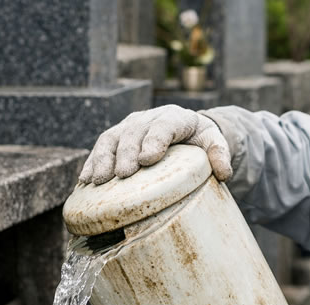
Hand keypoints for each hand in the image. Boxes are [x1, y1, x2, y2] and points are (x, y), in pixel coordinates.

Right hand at [79, 104, 231, 184]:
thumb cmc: (200, 139)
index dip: (154, 140)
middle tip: (123, 175)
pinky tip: (85, 181)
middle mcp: (148, 118)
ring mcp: (129, 126)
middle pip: (133, 133)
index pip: (164, 125)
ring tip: (98, 181)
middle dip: (125, 153)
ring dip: (102, 159)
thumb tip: (224, 173)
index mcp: (175, 118)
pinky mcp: (116, 137)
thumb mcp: (215, 142)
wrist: (184, 130)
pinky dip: (92, 163)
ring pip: (111, 139)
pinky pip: (101, 147)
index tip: (146, 159)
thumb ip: (221, 154)